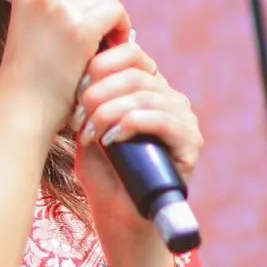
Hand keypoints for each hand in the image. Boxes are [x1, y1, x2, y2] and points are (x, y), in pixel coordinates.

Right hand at [0, 0, 130, 146]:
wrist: (24, 107)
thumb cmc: (32, 71)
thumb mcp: (33, 22)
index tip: (85, 15)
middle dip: (100, 5)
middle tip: (97, 36)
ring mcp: (60, 5)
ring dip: (112, 20)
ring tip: (102, 46)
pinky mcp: (80, 27)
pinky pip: (116, 12)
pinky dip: (121, 30)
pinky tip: (111, 49)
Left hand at [72, 39, 203, 248]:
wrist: (119, 214)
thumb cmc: (101, 171)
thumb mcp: (86, 128)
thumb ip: (87, 100)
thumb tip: (78, 73)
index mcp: (145, 87)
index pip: (129, 52)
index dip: (100, 64)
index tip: (75, 91)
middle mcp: (168, 97)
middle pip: (134, 71)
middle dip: (98, 93)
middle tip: (78, 120)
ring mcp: (183, 118)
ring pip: (146, 94)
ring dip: (109, 112)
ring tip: (90, 134)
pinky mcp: (191, 143)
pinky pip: (164, 120)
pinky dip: (132, 124)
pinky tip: (111, 140)